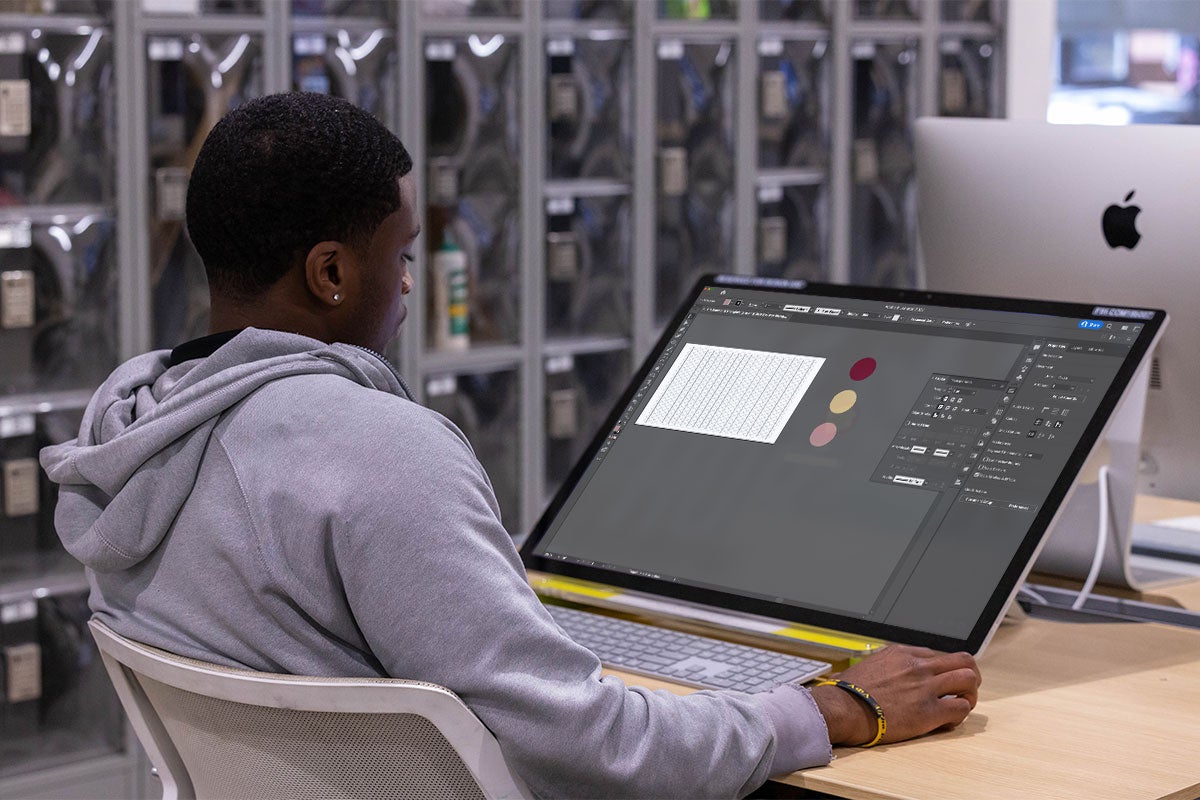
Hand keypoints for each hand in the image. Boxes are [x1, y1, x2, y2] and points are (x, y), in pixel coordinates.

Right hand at [809, 645, 979, 745]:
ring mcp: (925, 687)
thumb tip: (864, 675)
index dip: (940, 671)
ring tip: (962, 704)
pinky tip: (948, 720)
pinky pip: (961, 707)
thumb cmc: (848, 692)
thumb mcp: (866, 666)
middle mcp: (917, 666)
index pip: (936, 655)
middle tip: (964, 689)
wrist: (843, 708)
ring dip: (970, 693)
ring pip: (969, 679)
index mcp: (902, 653)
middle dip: (968, 674)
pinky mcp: (929, 711)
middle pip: (962, 660)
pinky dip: (960, 714)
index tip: (936, 684)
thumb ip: (880, 666)